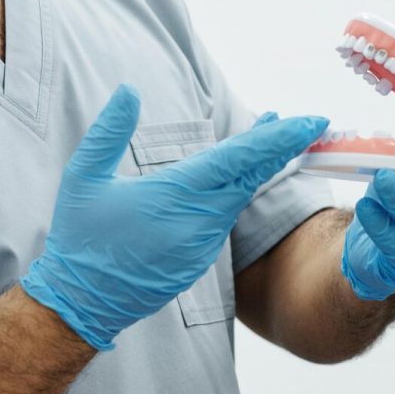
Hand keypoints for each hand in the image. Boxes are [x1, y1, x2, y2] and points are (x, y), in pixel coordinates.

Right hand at [22, 85, 328, 348]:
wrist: (84, 302)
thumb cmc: (81, 238)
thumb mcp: (83, 178)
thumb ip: (108, 131)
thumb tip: (128, 90)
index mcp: (175, 194)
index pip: (239, 159)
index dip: (277, 137)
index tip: (310, 122)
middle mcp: (199, 219)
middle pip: (252, 175)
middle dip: (284, 146)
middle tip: (313, 123)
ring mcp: (203, 243)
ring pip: (241, 196)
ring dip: (261, 166)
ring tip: (276, 135)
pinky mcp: (200, 258)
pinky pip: (226, 216)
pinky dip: (240, 191)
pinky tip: (242, 174)